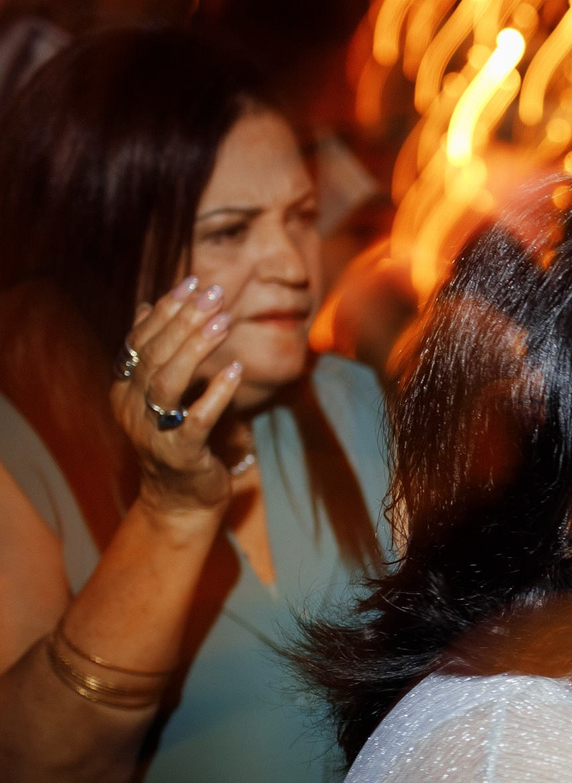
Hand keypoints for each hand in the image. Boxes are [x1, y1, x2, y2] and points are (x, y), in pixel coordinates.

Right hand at [113, 277, 247, 518]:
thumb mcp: (163, 394)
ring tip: (224, 322)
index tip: (193, 282)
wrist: (181, 500)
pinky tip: (236, 371)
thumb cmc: (178, 440)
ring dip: (196, 348)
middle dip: (185, 321)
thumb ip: (157, 353)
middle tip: (214, 295)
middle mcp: (131, 408)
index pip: (140, 339)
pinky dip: (215, 393)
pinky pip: (196, 419)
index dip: (166, 309)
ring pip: (167, 382)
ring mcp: (153, 432)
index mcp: (124, 389)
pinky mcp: (180, 454)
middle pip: (154, 355)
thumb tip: (146, 306)